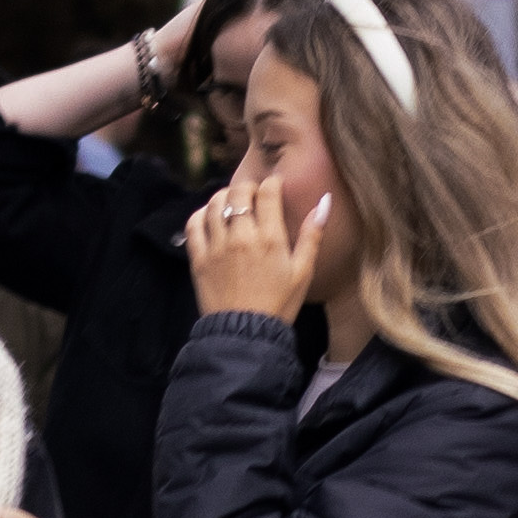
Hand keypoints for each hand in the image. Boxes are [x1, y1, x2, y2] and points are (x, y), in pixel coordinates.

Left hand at [187, 166, 327, 320]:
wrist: (245, 335)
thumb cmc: (278, 304)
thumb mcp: (302, 272)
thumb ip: (312, 235)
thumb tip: (323, 202)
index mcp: (270, 238)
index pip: (267, 192)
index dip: (272, 182)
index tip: (274, 185)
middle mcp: (241, 236)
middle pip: (239, 192)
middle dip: (247, 186)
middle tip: (253, 194)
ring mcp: (217, 247)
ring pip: (214, 204)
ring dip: (224, 196)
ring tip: (232, 202)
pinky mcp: (199, 259)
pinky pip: (193, 225)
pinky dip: (200, 214)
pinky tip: (209, 217)